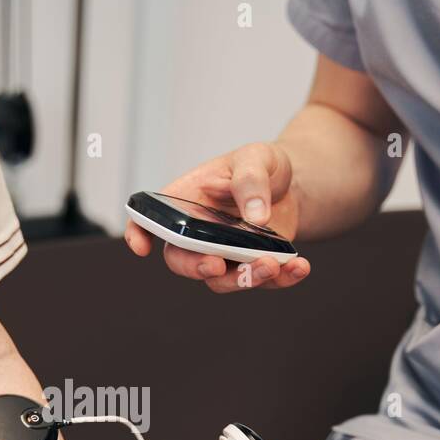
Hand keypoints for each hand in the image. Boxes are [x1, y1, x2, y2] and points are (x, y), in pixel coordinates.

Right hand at [124, 142, 311, 292]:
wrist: (293, 183)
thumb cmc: (261, 165)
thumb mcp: (256, 158)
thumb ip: (250, 181)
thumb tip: (256, 217)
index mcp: (186, 202)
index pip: (150, 219)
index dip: (140, 233)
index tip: (142, 247)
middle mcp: (198, 235)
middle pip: (182, 261)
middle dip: (195, 268)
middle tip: (215, 264)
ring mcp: (224, 255)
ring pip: (221, 280)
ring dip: (244, 279)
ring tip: (272, 264)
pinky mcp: (252, 266)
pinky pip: (261, 282)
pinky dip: (281, 279)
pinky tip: (299, 267)